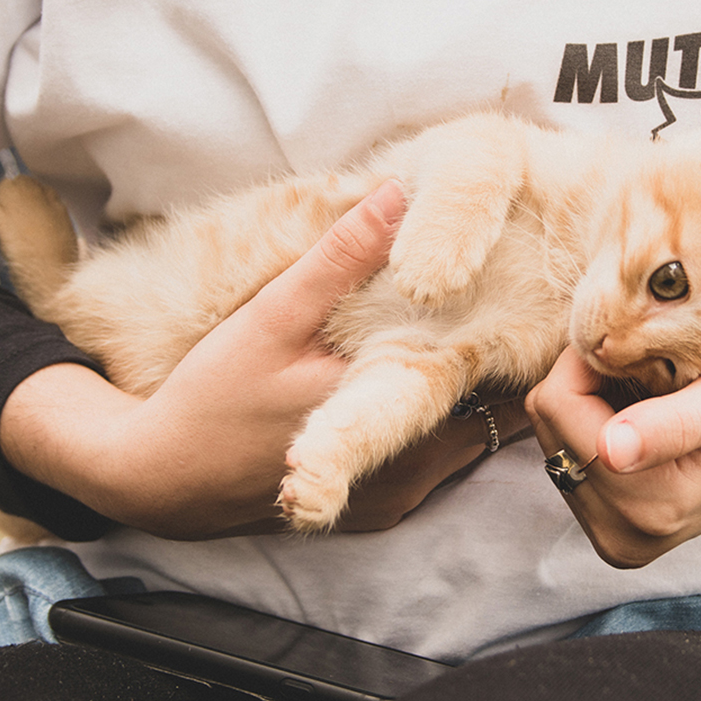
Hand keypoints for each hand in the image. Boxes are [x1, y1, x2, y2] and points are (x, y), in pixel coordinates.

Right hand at [0, 180, 525, 538]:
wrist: (160, 482)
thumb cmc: (212, 396)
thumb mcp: (271, 317)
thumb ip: (338, 258)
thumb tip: (396, 191)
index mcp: (389, 422)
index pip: (493, 384)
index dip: (519, 341)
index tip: (540, 303)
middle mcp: (406, 472)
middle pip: (493, 416)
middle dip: (508, 366)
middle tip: (530, 315)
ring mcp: (397, 497)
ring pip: (473, 442)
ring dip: (481, 398)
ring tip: (498, 343)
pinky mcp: (381, 509)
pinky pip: (442, 465)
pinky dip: (451, 427)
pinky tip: (446, 388)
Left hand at [525, 344, 700, 567]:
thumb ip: (675, 424)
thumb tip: (610, 451)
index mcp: (652, 507)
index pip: (558, 406)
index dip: (590, 358)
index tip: (640, 341)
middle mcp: (624, 535)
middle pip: (550, 422)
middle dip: (592, 381)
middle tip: (655, 367)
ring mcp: (615, 535)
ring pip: (555, 433)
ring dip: (595, 400)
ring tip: (658, 393)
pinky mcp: (612, 526)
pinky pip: (570, 450)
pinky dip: (600, 420)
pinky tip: (647, 415)